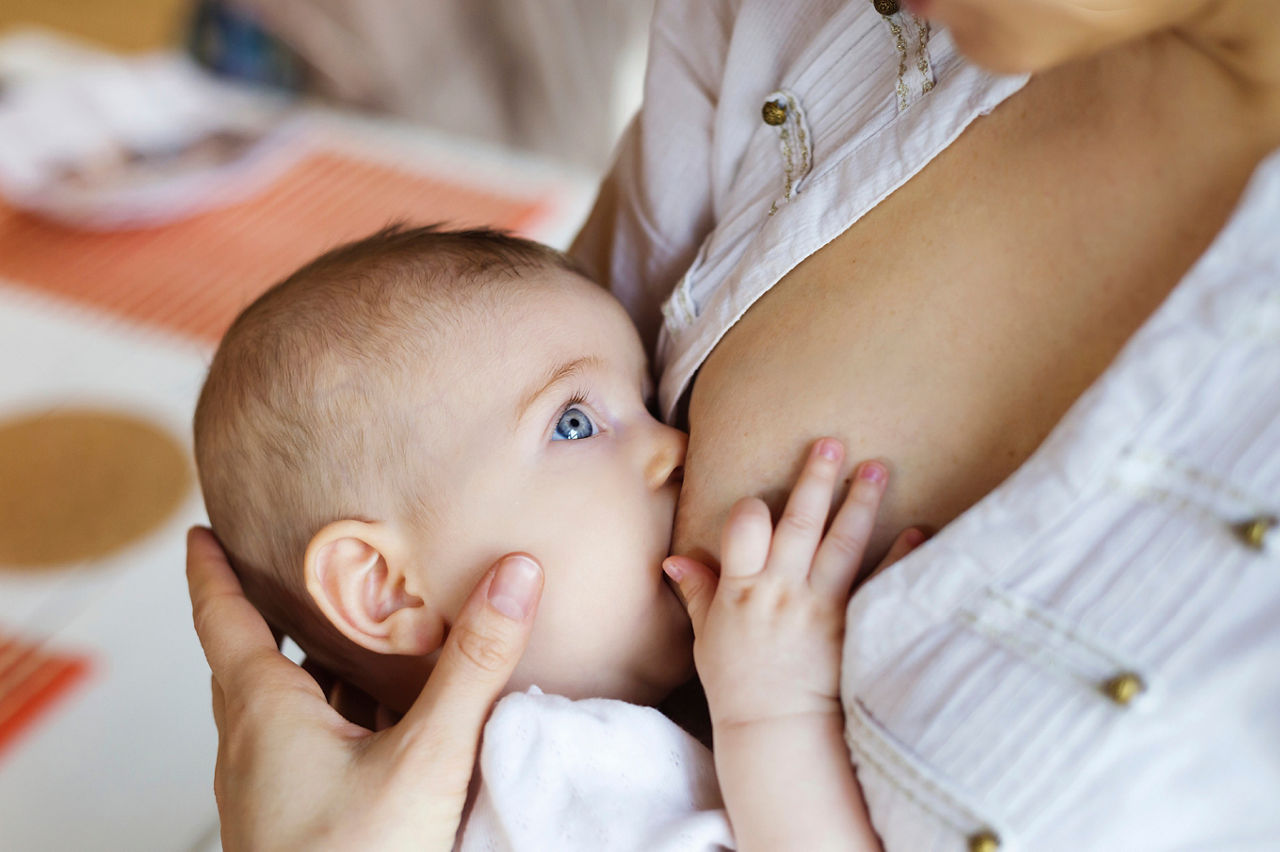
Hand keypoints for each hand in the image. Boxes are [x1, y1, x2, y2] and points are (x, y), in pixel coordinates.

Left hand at [186, 527, 543, 851]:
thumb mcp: (427, 757)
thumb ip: (473, 665)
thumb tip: (516, 574)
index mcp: (263, 716)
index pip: (225, 621)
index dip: (212, 573)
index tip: (200, 531)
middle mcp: (255, 749)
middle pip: (254, 661)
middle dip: (276, 613)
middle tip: (303, 569)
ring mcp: (273, 792)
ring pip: (288, 709)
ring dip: (316, 668)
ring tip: (358, 632)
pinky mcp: (302, 823)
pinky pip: (314, 748)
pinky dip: (341, 716)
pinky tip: (387, 722)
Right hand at [663, 438, 920, 728]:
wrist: (776, 731)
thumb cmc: (738, 683)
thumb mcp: (707, 636)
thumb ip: (698, 592)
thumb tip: (675, 559)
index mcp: (741, 591)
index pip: (745, 528)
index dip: (753, 507)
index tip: (763, 499)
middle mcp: (781, 592)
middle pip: (800, 523)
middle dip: (816, 479)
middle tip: (833, 442)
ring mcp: (819, 608)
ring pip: (843, 544)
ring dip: (860, 502)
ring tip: (877, 467)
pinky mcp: (849, 627)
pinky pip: (877, 584)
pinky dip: (898, 557)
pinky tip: (917, 531)